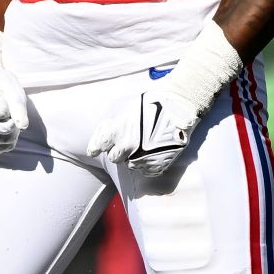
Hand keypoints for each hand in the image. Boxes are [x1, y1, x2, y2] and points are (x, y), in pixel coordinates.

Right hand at [0, 64, 28, 154]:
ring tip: (7, 116)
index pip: (2, 111)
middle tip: (8, 107)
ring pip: (5, 141)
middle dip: (13, 118)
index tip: (1, 96)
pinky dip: (9, 137)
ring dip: (14, 129)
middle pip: (5, 129)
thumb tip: (23, 126)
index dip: (9, 104)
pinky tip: (3, 125)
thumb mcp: (8, 85)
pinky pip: (3, 148)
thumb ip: (17, 105)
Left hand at [87, 84, 207, 176]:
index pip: (98, 147)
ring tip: (143, 144)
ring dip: (133, 157)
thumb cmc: (149, 103)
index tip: (96, 149)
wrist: (178, 107)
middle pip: (114, 158)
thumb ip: (111, 123)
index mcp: (116, 132)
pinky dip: (148, 162)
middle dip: (118, 150)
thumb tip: (103, 133)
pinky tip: (153, 151)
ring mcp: (142, 158)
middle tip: (127, 142)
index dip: (97, 147)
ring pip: (131, 165)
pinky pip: (146, 170)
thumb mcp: (124, 107)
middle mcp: (126, 147)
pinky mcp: (156, 165)